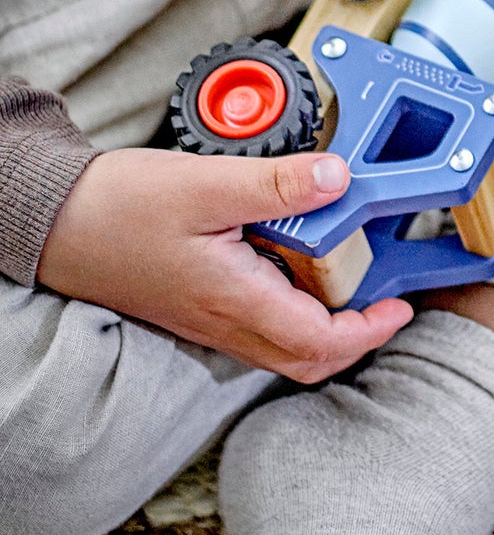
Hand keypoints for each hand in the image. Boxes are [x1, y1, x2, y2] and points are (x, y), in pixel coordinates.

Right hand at [38, 149, 411, 380]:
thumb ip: (278, 184)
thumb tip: (340, 176)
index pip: (319, 342)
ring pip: (283, 348)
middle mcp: (224, 323)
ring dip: (326, 328)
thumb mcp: (206, 185)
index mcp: (235, 301)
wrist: (53, 224)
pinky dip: (293, 313)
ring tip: (353, 282)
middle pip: (307, 358)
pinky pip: (258, 329)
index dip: (368, 331)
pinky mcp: (197, 307)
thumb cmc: (119, 207)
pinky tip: (299, 269)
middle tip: (385, 300)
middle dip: (355, 339)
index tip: (400, 305)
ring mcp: (208, 321)